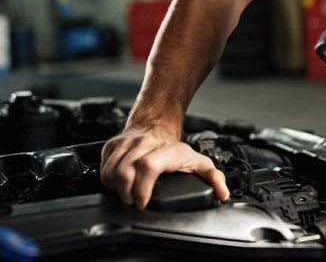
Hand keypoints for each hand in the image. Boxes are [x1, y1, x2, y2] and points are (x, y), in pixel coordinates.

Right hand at [100, 124, 229, 208]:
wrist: (156, 123)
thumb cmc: (175, 147)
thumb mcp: (198, 161)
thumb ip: (213, 178)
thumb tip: (222, 193)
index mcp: (165, 150)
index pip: (148, 166)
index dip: (142, 189)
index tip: (143, 202)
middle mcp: (144, 144)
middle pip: (126, 171)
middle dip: (127, 194)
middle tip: (134, 202)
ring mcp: (126, 144)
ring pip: (112, 170)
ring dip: (117, 188)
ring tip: (127, 195)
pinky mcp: (112, 145)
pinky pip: (103, 166)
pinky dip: (108, 179)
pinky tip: (118, 184)